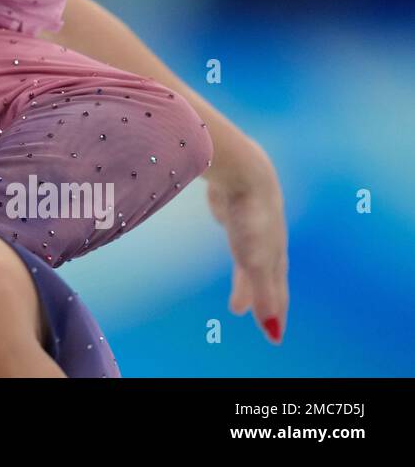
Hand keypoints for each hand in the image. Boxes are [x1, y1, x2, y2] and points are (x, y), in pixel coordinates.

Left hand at [205, 140, 289, 343]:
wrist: (244, 171)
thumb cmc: (253, 218)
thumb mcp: (256, 262)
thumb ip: (263, 294)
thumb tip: (273, 332)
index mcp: (275, 255)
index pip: (277, 291)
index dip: (275, 311)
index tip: (273, 333)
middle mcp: (268, 240)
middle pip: (264, 275)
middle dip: (258, 296)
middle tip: (244, 313)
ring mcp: (252, 221)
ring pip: (250, 255)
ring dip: (244, 277)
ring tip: (237, 294)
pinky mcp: (234, 205)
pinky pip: (236, 229)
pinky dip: (236, 240)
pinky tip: (229, 231)